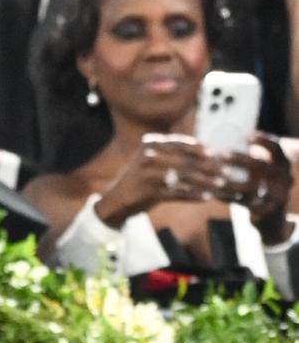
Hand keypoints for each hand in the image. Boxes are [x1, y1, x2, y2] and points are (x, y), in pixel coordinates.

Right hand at [97, 133, 231, 224]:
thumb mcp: (152, 158)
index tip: (214, 153)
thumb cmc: (140, 178)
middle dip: (208, 167)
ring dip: (205, 181)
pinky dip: (192, 196)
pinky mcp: (148, 192)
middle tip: (225, 171)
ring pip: (183, 177)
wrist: (116, 199)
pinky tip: (205, 197)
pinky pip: (176, 193)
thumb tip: (207, 151)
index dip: (199, 148)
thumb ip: (173, 152)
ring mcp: (147, 175)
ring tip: (219, 184)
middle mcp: (148, 157)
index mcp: (149, 144)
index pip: (179, 143)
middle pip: (185, 161)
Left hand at [220, 132, 294, 242]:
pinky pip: (243, 203)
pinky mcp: (265, 210)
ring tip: (213, 176)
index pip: (277, 148)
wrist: (272, 218)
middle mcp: (283, 177)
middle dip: (240, 159)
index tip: (247, 135)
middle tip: (221, 154)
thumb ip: (252, 158)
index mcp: (284, 164)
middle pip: (262, 166)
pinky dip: (228, 197)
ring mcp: (276, 195)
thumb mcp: (263, 171)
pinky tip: (213, 193)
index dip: (263, 140)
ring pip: (251, 187)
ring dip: (229, 181)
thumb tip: (223, 139)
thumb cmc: (262, 186)